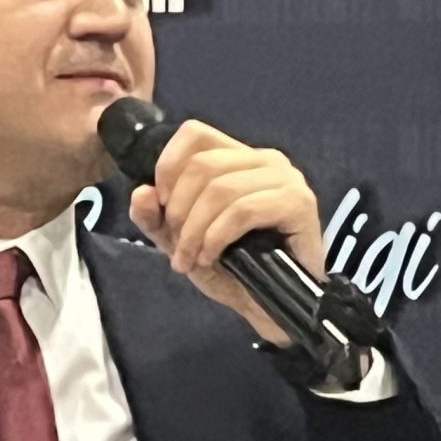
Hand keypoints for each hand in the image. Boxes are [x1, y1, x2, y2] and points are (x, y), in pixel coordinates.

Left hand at [125, 121, 328, 346]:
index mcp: (239, 158)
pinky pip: (242, 211)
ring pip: (220, 189)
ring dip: (194, 231)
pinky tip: (211, 258)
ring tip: (190, 260)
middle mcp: (265, 159)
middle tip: (178, 247)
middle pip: (202, 164)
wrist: (272, 307)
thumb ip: (155, 216)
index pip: (195, 134)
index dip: (168, 167)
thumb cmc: (233, 269)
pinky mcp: (298, 203)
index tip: (163, 207)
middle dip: (178, 210)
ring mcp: (286, 179)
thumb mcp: (181, 241)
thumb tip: (141, 192)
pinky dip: (216, 237)